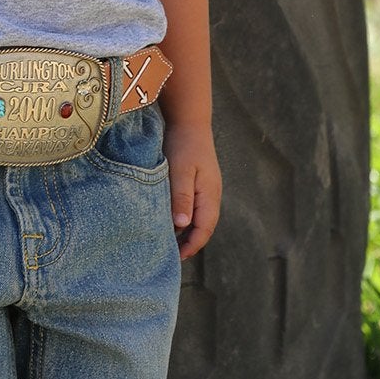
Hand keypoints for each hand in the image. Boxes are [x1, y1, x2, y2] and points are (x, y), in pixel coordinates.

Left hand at [163, 121, 221, 259]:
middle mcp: (211, 195)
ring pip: (199, 218)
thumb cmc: (184, 144)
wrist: (189, 121)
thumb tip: (183, 226)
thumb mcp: (181, 171)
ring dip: (186, 231)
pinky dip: (184, 218)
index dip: (192, 246)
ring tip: (168, 241)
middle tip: (169, 254)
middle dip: (189, 243)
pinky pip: (194, 208)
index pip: (204, 229)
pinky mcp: (199, 183)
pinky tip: (170, 219)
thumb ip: (182, 197)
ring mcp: (206, 189)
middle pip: (203, 227)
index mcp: (210, 195)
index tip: (176, 257)